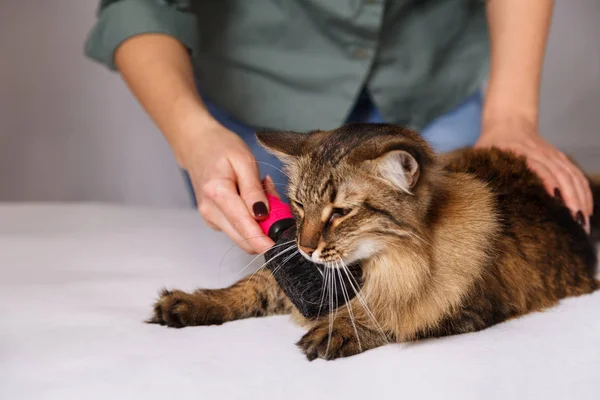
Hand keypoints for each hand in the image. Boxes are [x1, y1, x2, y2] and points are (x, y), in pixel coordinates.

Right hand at [179, 120, 274, 253]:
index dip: (262, 240)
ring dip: (259, 224)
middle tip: (277, 205)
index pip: (243, 224)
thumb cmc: (221, 148)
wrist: (197, 145)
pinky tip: (251, 200)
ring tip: (262, 195)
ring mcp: (209, 218)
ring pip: (242, 236)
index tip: (278, 246)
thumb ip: (254, 189)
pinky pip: (238, 229)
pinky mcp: (213, 221)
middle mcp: (210, 211)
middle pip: (243, 238)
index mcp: (217, 192)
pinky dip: (251, 220)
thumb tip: (263, 215)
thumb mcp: (244, 160)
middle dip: (265, 230)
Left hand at [475, 117, 592, 232]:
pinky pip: (576, 176)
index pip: (539, 167)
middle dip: (571, 198)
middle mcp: (541, 154)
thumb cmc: (491, 145)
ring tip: (583, 222)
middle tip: (574, 221)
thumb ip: (480, 172)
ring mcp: (553, 156)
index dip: (548, 181)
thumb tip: (469, 195)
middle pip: (561, 175)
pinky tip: (586, 209)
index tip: (553, 199)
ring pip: (572, 177)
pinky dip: (583, 192)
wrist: (508, 122)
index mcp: (520, 153)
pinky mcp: (560, 159)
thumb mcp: (482, 156)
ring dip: (581, 198)